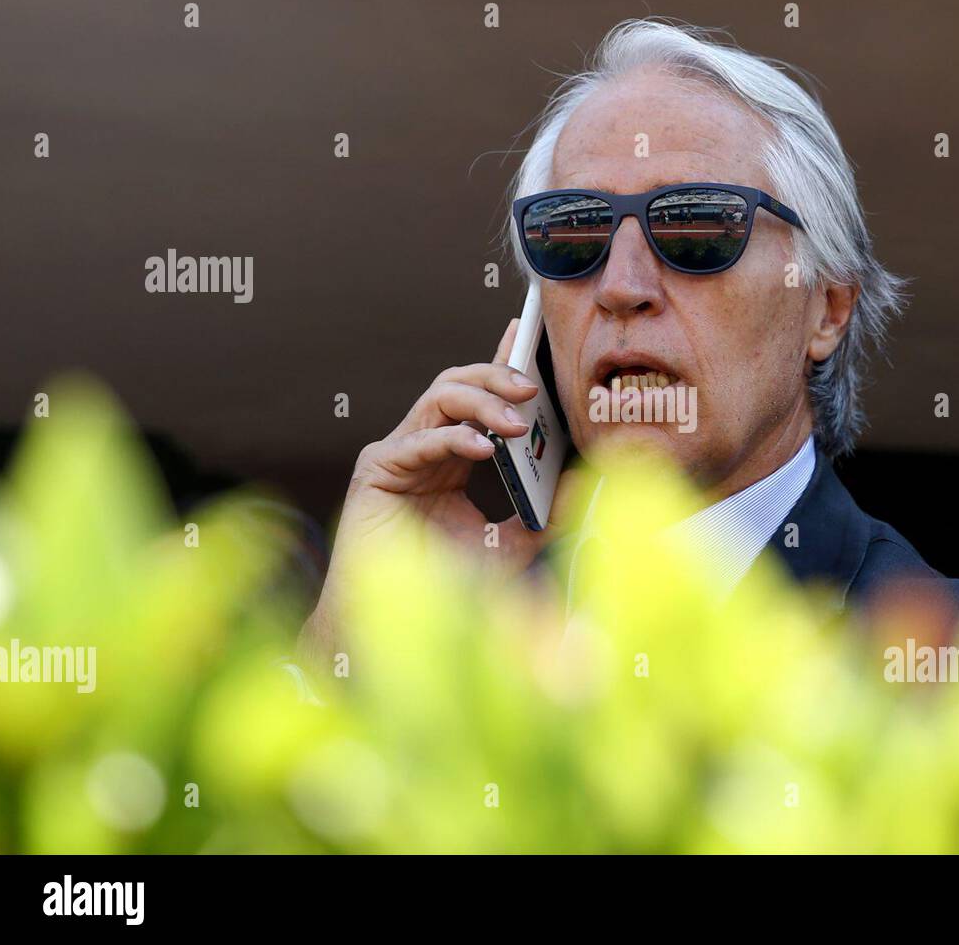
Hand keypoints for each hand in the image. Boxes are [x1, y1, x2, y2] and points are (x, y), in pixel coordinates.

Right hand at [298, 318, 563, 666]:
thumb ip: (540, 514)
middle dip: (495, 376)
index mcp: (451, 455)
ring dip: (482, 403)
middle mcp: (422, 445)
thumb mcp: (510, 545)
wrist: (387, 624)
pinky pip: (418, 441)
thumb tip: (582, 484)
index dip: (499, 361)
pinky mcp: (375, 471)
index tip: (525, 333)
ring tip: (517, 421)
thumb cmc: (443, 585)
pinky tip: (483, 448)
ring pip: (438, 398)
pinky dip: (454, 439)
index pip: (477, 397)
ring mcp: (396, 454)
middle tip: (532, 386)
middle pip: (457, 385)